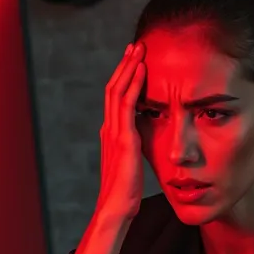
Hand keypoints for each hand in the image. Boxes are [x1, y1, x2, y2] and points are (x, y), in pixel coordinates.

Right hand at [95, 42, 145, 222]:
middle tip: (136, 44)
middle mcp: (109, 128)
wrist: (117, 208)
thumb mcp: (131, 162)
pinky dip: (134, 84)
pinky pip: (127, 105)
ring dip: (129, 67)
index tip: (135, 60)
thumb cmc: (126, 191)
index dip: (124, 76)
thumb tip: (144, 139)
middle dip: (125, 64)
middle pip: (113, 87)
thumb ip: (134, 147)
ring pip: (117, 90)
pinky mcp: (123, 139)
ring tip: (139, 49)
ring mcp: (114, 132)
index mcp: (111, 133)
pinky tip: (142, 70)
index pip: (115, 97)